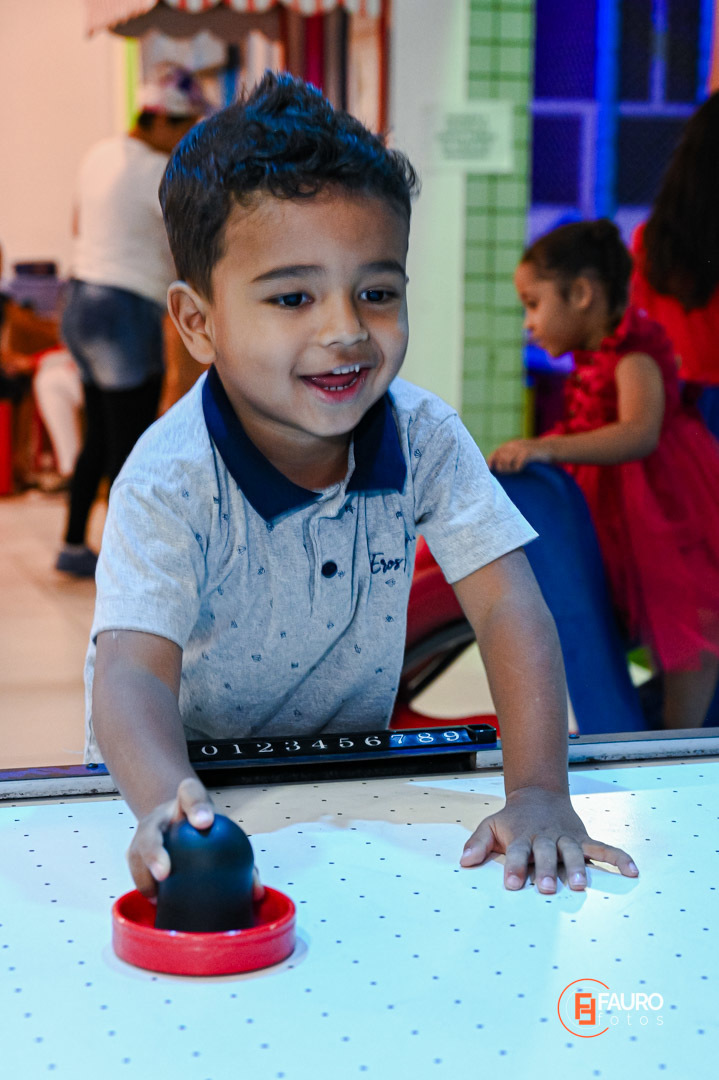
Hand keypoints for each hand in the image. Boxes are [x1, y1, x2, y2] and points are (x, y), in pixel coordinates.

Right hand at [127, 777, 263, 901]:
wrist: (175, 820)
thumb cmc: (201, 826)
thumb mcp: (219, 827)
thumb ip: (240, 852)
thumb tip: (255, 891)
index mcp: (184, 803)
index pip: (189, 792)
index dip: (196, 806)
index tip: (206, 822)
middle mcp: (160, 818)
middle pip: (151, 830)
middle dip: (154, 852)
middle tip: (164, 873)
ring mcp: (143, 836)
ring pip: (135, 853)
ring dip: (143, 876)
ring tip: (157, 897)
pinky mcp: (135, 856)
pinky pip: (134, 871)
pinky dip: (144, 887)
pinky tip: (157, 902)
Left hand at [459, 786, 638, 891]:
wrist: (538, 795)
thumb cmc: (513, 819)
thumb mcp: (491, 826)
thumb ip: (478, 843)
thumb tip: (464, 861)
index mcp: (522, 837)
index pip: (516, 852)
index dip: (513, 867)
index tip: (510, 883)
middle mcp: (545, 838)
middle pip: (545, 853)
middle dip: (545, 870)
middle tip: (545, 887)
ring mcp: (565, 838)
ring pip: (572, 851)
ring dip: (576, 866)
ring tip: (579, 884)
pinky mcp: (583, 838)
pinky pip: (603, 848)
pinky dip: (618, 858)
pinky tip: (632, 871)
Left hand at [488, 438, 551, 473]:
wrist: (550, 447)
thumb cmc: (534, 453)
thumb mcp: (520, 451)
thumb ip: (509, 456)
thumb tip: (496, 467)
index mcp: (510, 444)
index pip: (496, 453)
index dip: (491, 462)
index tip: (490, 470)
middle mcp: (514, 445)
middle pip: (500, 459)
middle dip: (502, 468)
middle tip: (509, 473)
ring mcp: (521, 449)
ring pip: (507, 463)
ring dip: (509, 470)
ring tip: (515, 471)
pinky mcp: (528, 453)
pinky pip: (517, 465)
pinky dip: (517, 470)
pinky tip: (521, 470)